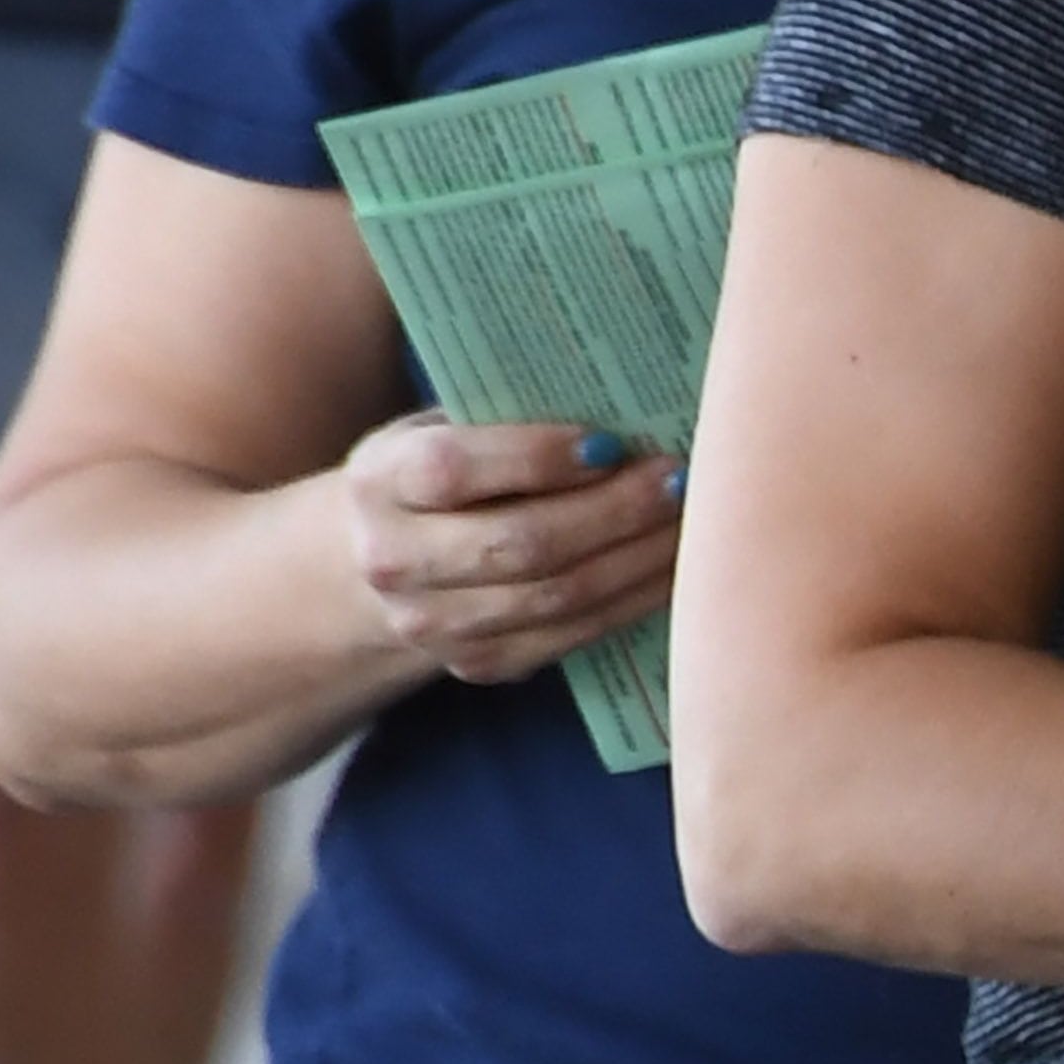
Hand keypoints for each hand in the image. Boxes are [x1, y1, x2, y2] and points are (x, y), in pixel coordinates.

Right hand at [340, 412, 685, 683]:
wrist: (372, 564)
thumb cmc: (438, 472)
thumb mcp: (443, 427)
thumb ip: (508, 417)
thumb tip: (629, 400)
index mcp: (381, 481)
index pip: (455, 471)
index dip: (538, 458)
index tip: (612, 442)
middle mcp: (394, 560)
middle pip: (521, 544)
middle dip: (614, 512)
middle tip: (678, 479)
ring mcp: (432, 624)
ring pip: (557, 597)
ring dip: (638, 559)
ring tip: (691, 520)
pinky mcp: (477, 663)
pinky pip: (571, 635)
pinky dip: (631, 600)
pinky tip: (671, 566)